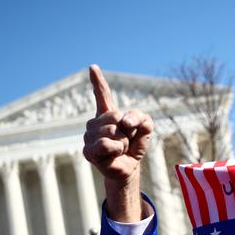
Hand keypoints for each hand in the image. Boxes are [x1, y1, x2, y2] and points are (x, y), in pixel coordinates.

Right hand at [83, 65, 153, 183]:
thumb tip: (123, 122)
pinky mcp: (88, 151)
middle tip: (125, 141)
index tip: (93, 67)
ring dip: (122, 142)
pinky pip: (105, 144)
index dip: (97, 81)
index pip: (102, 94)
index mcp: (108, 114)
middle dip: (127, 130)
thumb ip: (141, 117)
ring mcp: (89, 136)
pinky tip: (113, 154)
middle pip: (115, 116)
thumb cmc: (135, 145)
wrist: (130, 167)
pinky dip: (115, 149)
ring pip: (111, 131)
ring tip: (119, 149)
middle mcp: (95, 122)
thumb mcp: (146, 127)